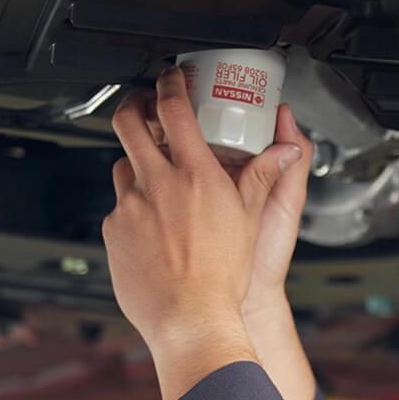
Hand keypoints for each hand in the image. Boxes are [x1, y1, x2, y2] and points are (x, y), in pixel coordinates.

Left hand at [103, 66, 302, 355]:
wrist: (191, 320)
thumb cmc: (223, 278)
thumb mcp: (250, 220)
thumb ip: (263, 177)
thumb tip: (286, 149)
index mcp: (194, 175)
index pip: (173, 108)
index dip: (169, 84)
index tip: (171, 80)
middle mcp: (156, 184)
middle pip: (128, 122)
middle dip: (134, 105)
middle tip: (144, 108)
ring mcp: (129, 207)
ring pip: (122, 166)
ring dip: (136, 164)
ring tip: (154, 179)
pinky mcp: (113, 232)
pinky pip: (119, 208)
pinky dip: (133, 209)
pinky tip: (151, 228)